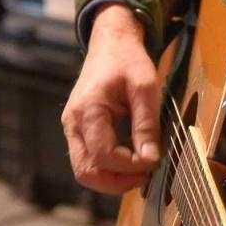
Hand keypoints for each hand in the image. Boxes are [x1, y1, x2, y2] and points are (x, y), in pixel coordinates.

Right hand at [60, 4, 159, 192]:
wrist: (111, 43)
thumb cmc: (128, 61)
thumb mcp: (145, 87)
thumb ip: (146, 124)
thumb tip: (150, 159)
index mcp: (88, 109)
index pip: (104, 155)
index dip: (130, 166)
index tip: (154, 160)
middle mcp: (73, 122)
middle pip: (86, 172)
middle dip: (117, 182)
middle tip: (145, 176)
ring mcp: (71, 127)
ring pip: (83, 170)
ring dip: (110, 179)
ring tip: (138, 171)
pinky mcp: (76, 130)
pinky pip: (86, 159)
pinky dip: (106, 168)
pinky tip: (128, 161)